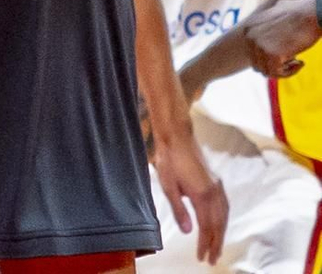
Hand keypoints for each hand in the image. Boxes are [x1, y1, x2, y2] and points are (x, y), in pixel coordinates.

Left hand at [151, 118, 227, 266]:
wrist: (177, 135)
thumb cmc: (169, 159)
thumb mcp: (168, 186)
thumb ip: (179, 210)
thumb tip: (188, 231)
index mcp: (202, 195)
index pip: (206, 227)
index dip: (205, 244)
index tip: (202, 257)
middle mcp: (214, 192)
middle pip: (219, 224)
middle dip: (216, 243)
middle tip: (213, 259)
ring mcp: (217, 185)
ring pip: (224, 215)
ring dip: (222, 233)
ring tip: (218, 246)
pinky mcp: (216, 180)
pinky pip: (225, 205)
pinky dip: (224, 219)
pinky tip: (221, 222)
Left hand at [238, 0, 321, 78]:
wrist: (310, 13)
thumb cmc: (297, 12)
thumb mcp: (273, 12)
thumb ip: (265, 23)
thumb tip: (266, 34)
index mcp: (247, 29)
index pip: (253, 57)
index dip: (270, 59)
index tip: (285, 54)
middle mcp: (249, 37)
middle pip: (258, 66)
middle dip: (275, 66)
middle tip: (292, 60)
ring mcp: (259, 46)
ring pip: (268, 72)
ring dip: (284, 70)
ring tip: (297, 61)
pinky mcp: (272, 55)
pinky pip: (278, 74)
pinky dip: (291, 72)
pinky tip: (300, 62)